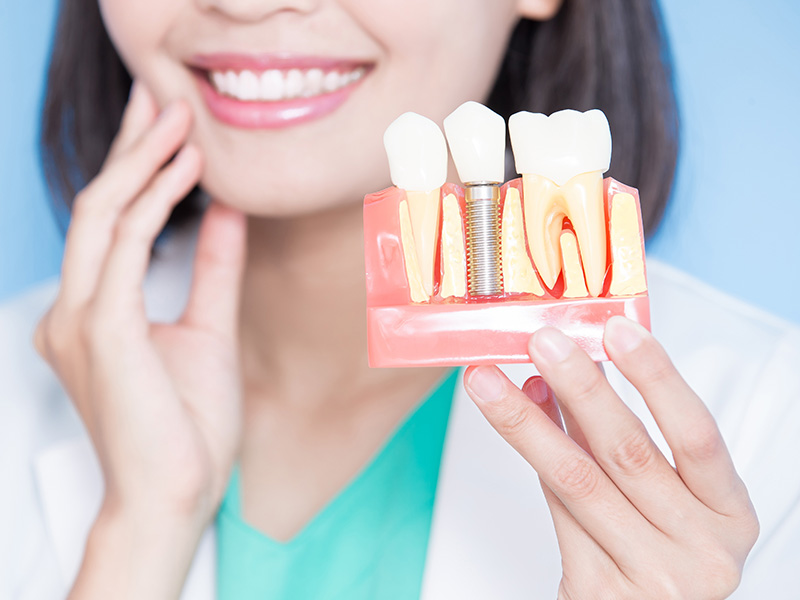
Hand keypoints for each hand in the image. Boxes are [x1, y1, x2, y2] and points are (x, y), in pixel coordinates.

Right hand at [34, 80, 246, 529]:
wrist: (176, 495)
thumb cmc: (187, 425)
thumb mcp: (208, 328)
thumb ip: (212, 268)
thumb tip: (226, 211)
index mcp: (93, 311)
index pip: (110, 221)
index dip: (136, 167)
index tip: (168, 127)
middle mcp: (74, 308)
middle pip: (98, 204)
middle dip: (131, 146)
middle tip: (163, 98)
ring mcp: (80, 318)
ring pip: (103, 213)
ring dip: (143, 160)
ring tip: (181, 118)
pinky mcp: (101, 329)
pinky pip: (123, 245)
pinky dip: (154, 200)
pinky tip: (189, 169)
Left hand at [464, 316, 758, 599]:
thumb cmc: (658, 551)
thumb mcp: (666, 497)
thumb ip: (621, 438)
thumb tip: (562, 374)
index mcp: (729, 515)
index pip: (697, 434)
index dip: (657, 376)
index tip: (617, 329)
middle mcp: (701, 548)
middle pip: (628, 451)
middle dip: (579, 387)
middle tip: (541, 342)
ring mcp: (651, 576)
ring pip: (577, 478)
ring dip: (527, 421)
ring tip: (490, 380)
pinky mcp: (599, 591)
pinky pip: (557, 510)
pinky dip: (533, 459)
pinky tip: (514, 420)